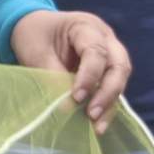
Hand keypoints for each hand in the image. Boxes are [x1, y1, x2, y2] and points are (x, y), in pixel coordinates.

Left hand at [9, 9, 131, 134]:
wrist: (34, 28)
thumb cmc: (34, 35)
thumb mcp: (36, 52)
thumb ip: (52, 76)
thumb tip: (68, 107)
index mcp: (86, 26)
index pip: (97, 51)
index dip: (89, 76)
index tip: (76, 97)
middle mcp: (105, 38)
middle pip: (118, 65)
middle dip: (108, 92)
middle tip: (92, 114)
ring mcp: (109, 54)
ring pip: (119, 79)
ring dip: (110, 104)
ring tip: (97, 127)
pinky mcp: (106, 71)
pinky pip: (111, 89)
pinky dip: (106, 107)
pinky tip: (98, 125)